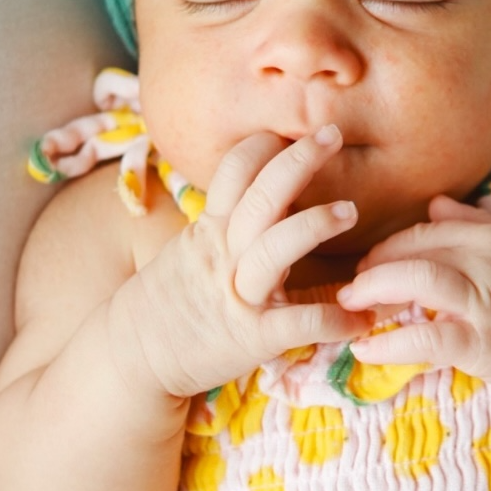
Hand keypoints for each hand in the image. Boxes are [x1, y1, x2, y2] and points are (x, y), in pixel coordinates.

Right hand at [112, 126, 371, 398]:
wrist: (130, 360)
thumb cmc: (166, 305)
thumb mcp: (189, 254)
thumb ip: (224, 228)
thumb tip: (263, 203)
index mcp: (210, 231)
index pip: (234, 173)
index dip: (263, 146)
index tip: (294, 129)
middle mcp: (224, 255)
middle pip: (261, 196)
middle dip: (298, 161)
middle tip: (333, 134)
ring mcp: (237, 295)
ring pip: (276, 247)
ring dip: (315, 224)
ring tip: (351, 211)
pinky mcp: (250, 338)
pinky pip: (296, 323)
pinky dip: (332, 319)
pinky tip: (360, 318)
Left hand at [336, 195, 490, 396]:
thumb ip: (477, 226)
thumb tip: (434, 204)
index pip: (423, 232)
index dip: (387, 249)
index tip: (368, 268)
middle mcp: (488, 260)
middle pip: (411, 251)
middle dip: (372, 270)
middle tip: (350, 291)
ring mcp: (487, 300)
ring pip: (415, 279)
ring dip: (373, 292)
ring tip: (351, 310)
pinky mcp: (485, 343)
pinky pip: (426, 337)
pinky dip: (390, 343)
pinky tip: (368, 351)